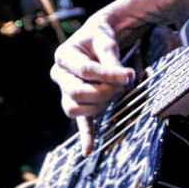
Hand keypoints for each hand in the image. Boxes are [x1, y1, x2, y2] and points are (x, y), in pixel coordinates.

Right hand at [50, 13, 134, 154]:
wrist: (95, 39)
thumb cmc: (99, 38)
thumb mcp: (106, 41)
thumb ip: (112, 60)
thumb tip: (124, 78)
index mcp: (64, 56)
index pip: (85, 71)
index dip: (108, 74)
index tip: (128, 75)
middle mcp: (60, 75)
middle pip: (78, 93)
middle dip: (104, 91)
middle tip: (124, 84)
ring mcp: (66, 91)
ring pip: (76, 108)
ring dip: (99, 104)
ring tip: (116, 90)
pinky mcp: (76, 102)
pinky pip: (79, 121)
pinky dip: (85, 135)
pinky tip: (88, 149)